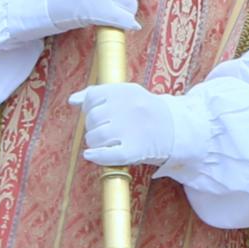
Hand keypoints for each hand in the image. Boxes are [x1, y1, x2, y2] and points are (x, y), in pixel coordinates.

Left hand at [70, 81, 208, 171]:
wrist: (176, 129)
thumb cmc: (146, 112)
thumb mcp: (127, 95)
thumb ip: (98, 94)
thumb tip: (72, 100)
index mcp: (125, 91)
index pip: (92, 98)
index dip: (89, 108)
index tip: (98, 115)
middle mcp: (128, 108)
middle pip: (92, 119)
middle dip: (92, 127)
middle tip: (104, 131)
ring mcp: (131, 129)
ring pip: (95, 137)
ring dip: (93, 142)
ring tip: (104, 143)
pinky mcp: (134, 150)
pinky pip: (106, 155)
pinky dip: (95, 156)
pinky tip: (92, 155)